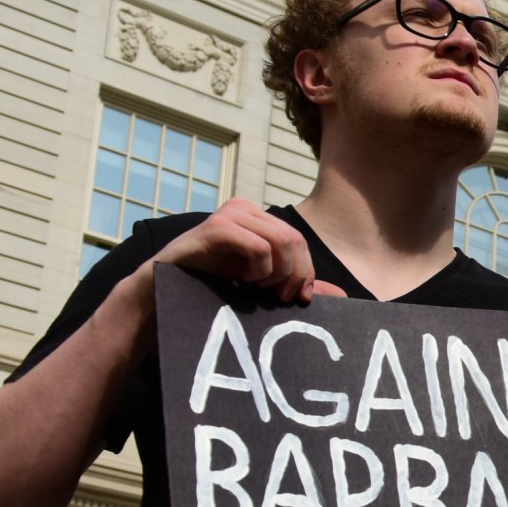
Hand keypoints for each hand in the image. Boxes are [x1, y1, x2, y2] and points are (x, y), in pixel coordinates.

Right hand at [134, 199, 343, 307]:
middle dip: (294, 274)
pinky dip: (260, 269)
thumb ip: (296, 284)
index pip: (299, 241)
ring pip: (281, 241)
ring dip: (277, 273)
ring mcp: (230, 214)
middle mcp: (245, 209)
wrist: (165, 288)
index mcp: (257, 218)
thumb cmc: (213, 285)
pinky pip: (259, 246)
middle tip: (278, 297)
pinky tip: (243, 280)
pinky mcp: (217, 227)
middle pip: (294, 239)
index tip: (296, 298)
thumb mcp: (261, 284)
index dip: (305, 272)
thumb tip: (341, 295)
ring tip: (258, 287)